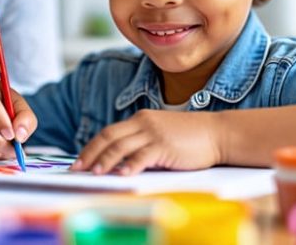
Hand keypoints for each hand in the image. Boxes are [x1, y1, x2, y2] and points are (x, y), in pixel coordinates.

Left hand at [71, 110, 222, 174]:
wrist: (217, 132)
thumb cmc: (190, 138)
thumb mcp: (160, 135)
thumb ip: (141, 144)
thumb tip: (118, 164)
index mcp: (140, 120)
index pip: (108, 132)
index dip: (91, 147)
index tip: (79, 161)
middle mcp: (143, 123)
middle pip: (109, 137)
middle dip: (90, 153)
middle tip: (77, 168)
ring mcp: (154, 133)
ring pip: (121, 146)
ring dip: (105, 160)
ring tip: (94, 173)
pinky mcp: (165, 145)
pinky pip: (143, 156)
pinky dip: (130, 165)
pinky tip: (122, 175)